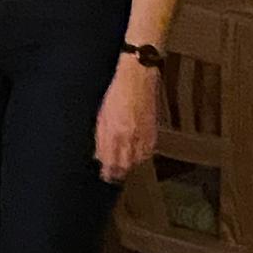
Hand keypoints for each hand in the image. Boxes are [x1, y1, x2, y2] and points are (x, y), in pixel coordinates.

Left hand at [94, 55, 158, 183]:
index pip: (109, 160)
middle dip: (117, 171)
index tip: (104, 175)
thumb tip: (99, 153)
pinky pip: (148, 152)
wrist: (137, 76)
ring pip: (136, 160)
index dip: (106, 170)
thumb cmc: (117, 90)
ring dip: (130, 165)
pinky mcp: (153, 131)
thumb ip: (100, 136)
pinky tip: (138, 156)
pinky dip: (142, 156)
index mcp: (112, 131)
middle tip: (113, 176)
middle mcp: (128, 136)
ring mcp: (142, 134)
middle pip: (123, 164)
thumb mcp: (102, 114)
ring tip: (125, 166)